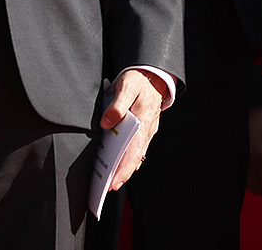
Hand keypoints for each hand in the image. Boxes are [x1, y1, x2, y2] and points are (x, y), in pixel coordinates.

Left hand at [101, 69, 165, 191]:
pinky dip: (132, 158)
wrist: (154, 75)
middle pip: (135, 156)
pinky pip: (139, 147)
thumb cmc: (139, 81)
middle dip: (123, 173)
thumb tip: (106, 123)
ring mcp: (148, 129)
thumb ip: (117, 105)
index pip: (133, 150)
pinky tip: (127, 166)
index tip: (114, 181)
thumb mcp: (126, 86)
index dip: (123, 168)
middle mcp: (147, 128)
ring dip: (127, 168)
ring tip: (114, 181)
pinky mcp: (146, 128)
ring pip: (137, 153)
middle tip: (111, 187)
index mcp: (143, 120)